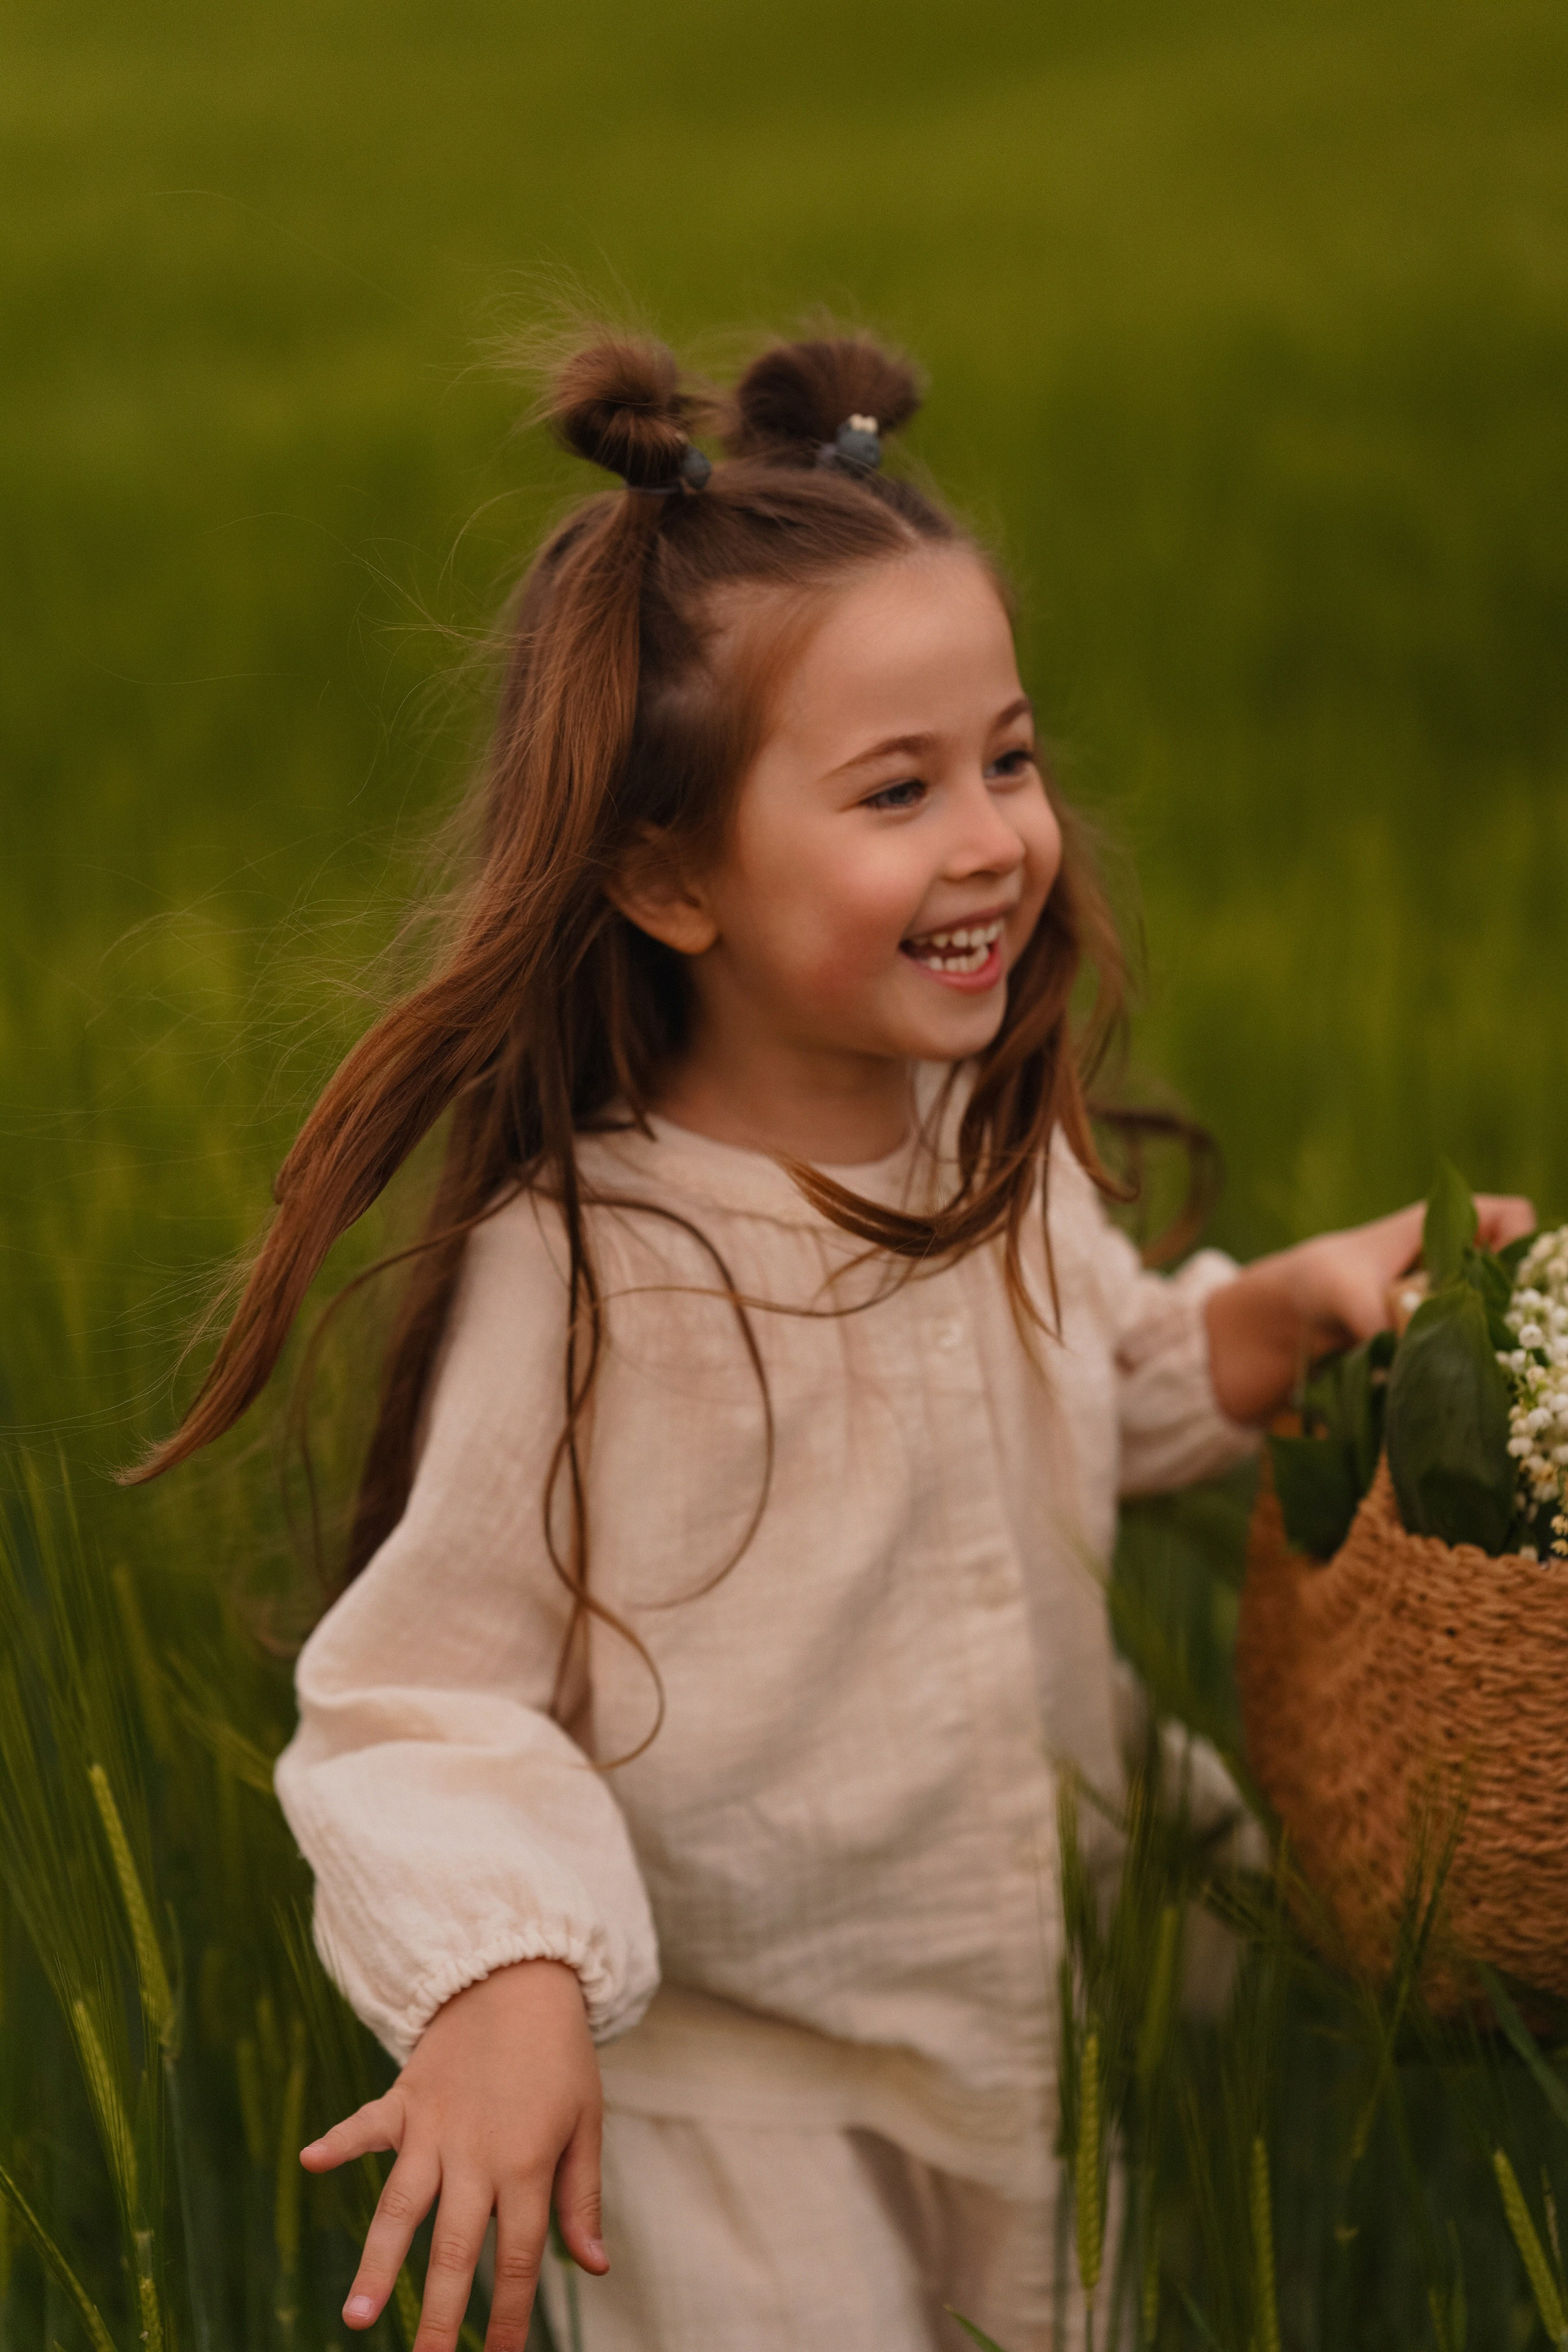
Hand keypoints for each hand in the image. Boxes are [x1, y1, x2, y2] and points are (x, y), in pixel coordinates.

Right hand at [300, 1959, 604, 2351]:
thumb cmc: (559, 2057)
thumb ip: (581, 2198)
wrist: (522, 1977)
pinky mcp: (405, 2097)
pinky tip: (309, 2160)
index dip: (507, 2316)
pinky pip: (367, 2122)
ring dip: (377, 2261)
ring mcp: (434, 2126)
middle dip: (437, 2315)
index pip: (516, 2257)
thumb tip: (593, 2268)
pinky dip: (339, 2140)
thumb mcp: (586, 2122)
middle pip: (453, 2248)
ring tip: (355, 2317)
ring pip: (401, 2205)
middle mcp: (476, 2153)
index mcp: (527, 2163)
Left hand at [1205, 1192, 1535, 1425]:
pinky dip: (1456, 1390)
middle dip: (1515, 1313)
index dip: (1521, 1242)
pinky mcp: (1420, 1366)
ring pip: (1489, 1333)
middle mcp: (1444, 1276)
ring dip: (1486, 1357)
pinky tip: (1449, 1406)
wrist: (1246, 1341)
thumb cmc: (1295, 1287)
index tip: (1508, 1282)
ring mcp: (1434, 1322)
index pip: (1508, 1217)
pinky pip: (1458, 1375)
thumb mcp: (1336, 1288)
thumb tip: (1420, 1353)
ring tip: (1479, 1380)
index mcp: (1432, 1234)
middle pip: (1510, 1283)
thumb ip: (1379, 1313)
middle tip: (1504, 1346)